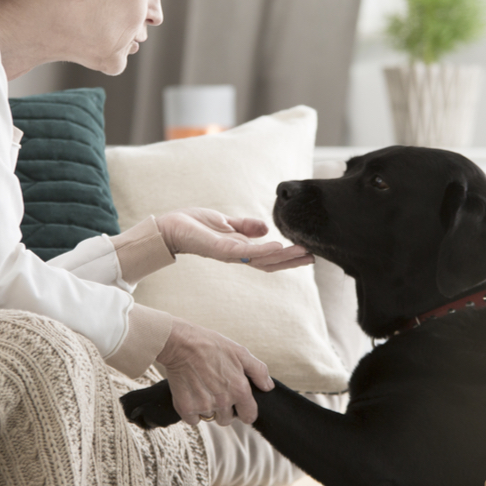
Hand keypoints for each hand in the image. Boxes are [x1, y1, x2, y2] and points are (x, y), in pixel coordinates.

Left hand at [156, 208, 312, 271]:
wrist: (169, 227)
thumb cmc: (193, 224)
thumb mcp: (226, 222)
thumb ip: (245, 226)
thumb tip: (266, 228)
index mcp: (240, 249)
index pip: (268, 256)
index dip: (288, 256)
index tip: (308, 252)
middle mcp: (237, 255)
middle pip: (270, 263)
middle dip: (292, 261)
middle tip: (315, 257)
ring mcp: (230, 254)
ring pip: (262, 260)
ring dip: (285, 257)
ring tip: (304, 253)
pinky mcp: (221, 249)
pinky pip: (246, 252)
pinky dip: (264, 251)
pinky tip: (279, 247)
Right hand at [156, 316, 273, 425]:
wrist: (180, 343)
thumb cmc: (211, 345)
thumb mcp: (240, 352)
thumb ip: (258, 371)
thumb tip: (268, 387)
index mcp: (239, 390)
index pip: (249, 416)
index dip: (244, 411)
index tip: (238, 404)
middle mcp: (223, 402)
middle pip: (227, 420)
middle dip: (224, 409)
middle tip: (215, 391)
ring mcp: (204, 406)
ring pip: (210, 418)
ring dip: (207, 409)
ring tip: (203, 389)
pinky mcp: (186, 408)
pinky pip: (193, 420)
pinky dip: (191, 411)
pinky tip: (191, 393)